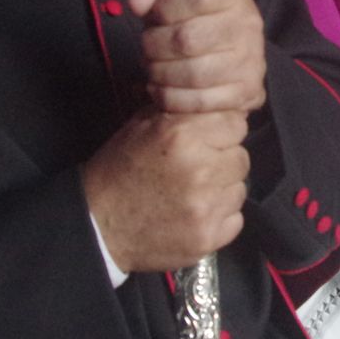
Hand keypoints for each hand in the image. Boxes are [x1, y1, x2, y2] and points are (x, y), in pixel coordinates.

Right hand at [81, 108, 249, 271]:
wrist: (98, 225)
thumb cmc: (119, 170)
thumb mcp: (141, 126)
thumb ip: (182, 112)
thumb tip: (215, 101)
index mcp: (182, 135)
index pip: (235, 123)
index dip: (221, 130)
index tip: (208, 139)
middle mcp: (200, 169)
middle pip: (241, 157)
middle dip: (222, 160)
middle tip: (197, 168)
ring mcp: (206, 207)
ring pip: (239, 189)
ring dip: (222, 189)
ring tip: (193, 193)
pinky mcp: (209, 237)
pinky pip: (235, 219)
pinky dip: (219, 217)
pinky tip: (195, 214)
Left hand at [129, 0, 266, 115]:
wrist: (232, 54)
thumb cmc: (196, 22)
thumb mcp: (175, 1)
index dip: (165, 8)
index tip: (156, 17)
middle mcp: (247, 23)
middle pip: (187, 38)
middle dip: (154, 46)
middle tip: (147, 48)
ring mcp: (250, 59)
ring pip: (192, 74)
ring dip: (160, 74)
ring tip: (153, 68)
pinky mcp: (246, 91)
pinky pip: (199, 101)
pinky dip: (171, 98)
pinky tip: (163, 89)